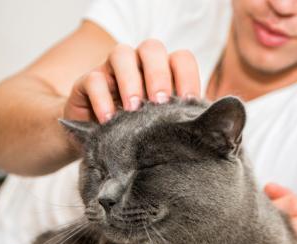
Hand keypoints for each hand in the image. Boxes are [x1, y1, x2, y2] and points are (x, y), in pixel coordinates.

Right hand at [63, 40, 200, 123]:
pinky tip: (109, 119)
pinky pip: (93, 79)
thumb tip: (209, 127)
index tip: (188, 102)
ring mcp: (112, 70)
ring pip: (121, 54)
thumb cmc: (138, 132)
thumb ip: (181, 120)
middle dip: (158, 74)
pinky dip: (102, 98)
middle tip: (160, 103)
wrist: (98, 141)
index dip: (188, 76)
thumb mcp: (162, 127)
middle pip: (152, 49)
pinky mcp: (87, 82)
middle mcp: (139, 64)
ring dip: (130, 80)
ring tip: (134, 109)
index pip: (181, 59)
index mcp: (164, 71)